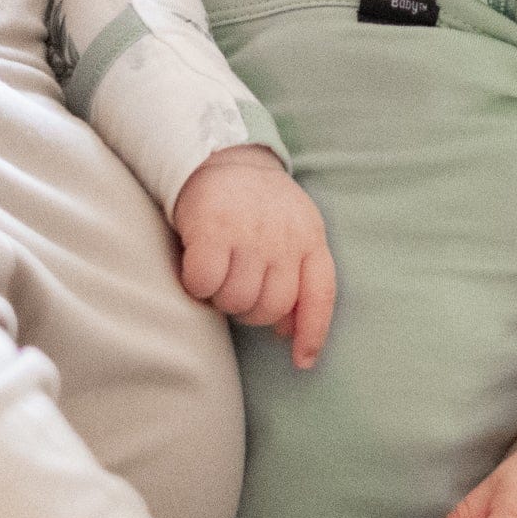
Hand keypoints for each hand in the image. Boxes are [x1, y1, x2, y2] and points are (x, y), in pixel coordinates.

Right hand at [170, 145, 335, 368]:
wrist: (220, 154)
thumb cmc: (256, 205)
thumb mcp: (292, 231)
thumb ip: (297, 277)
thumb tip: (288, 333)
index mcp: (310, 237)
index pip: (321, 295)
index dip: (313, 334)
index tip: (302, 363)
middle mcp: (284, 238)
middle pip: (269, 308)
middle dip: (248, 311)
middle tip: (235, 289)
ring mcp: (249, 234)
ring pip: (235, 301)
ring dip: (219, 298)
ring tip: (217, 274)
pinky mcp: (213, 230)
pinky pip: (204, 283)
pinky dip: (195, 284)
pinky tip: (195, 267)